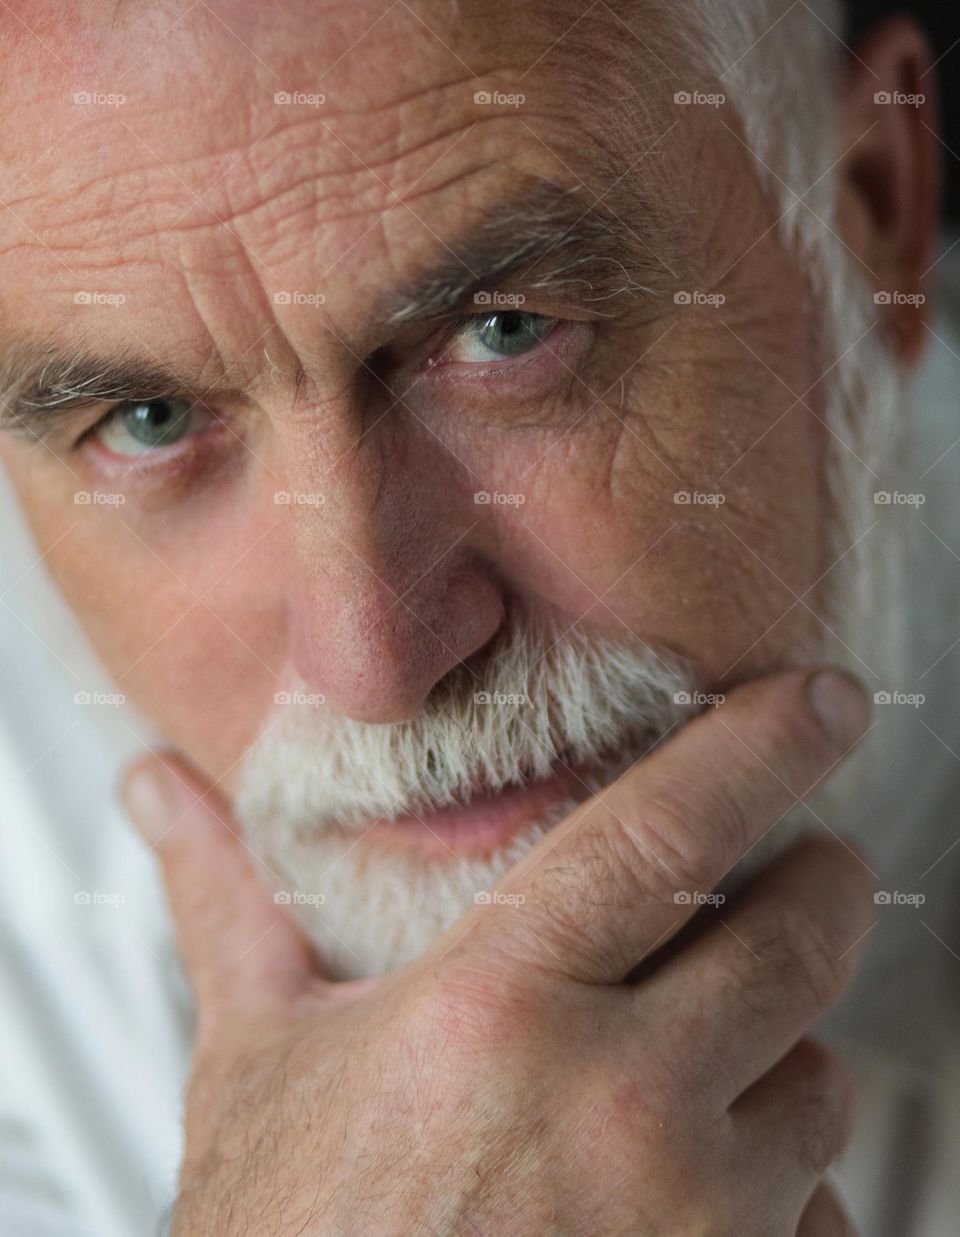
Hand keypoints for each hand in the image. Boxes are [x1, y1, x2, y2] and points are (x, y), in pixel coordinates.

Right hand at [122, 669, 870, 1235]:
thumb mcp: (256, 1062)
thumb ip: (228, 906)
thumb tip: (162, 787)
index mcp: (493, 1012)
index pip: (662, 834)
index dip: (757, 749)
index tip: (818, 703)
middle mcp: (613, 1109)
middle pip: (790, 946)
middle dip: (815, 890)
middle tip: (804, 871)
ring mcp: (689, 1220)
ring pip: (813, 1083)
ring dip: (780, 1053)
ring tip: (709, 1056)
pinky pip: (815, 1213)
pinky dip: (778, 1183)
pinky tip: (697, 1187)